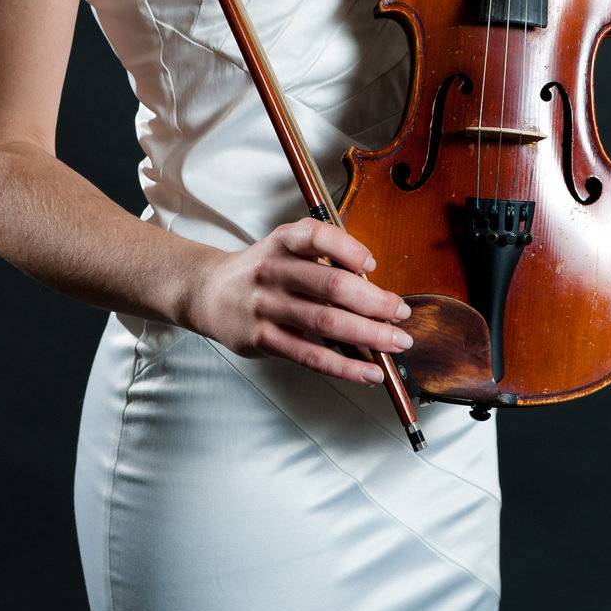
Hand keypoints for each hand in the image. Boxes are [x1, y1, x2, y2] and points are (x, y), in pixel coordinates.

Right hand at [184, 216, 412, 385]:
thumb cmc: (261, 269)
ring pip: (326, 324)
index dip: (349, 250)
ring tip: (397, 343)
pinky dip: (345, 367)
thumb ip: (323, 258)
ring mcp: (267, 307)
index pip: (317, 237)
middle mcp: (273, 271)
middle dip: (376, 302)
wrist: (208, 292)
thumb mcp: (284, 246)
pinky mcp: (263, 339)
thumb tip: (374, 288)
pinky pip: (310, 356)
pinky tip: (369, 372)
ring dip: (369, 336)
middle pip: (332, 287)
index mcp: (283, 242)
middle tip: (402, 313)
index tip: (372, 265)